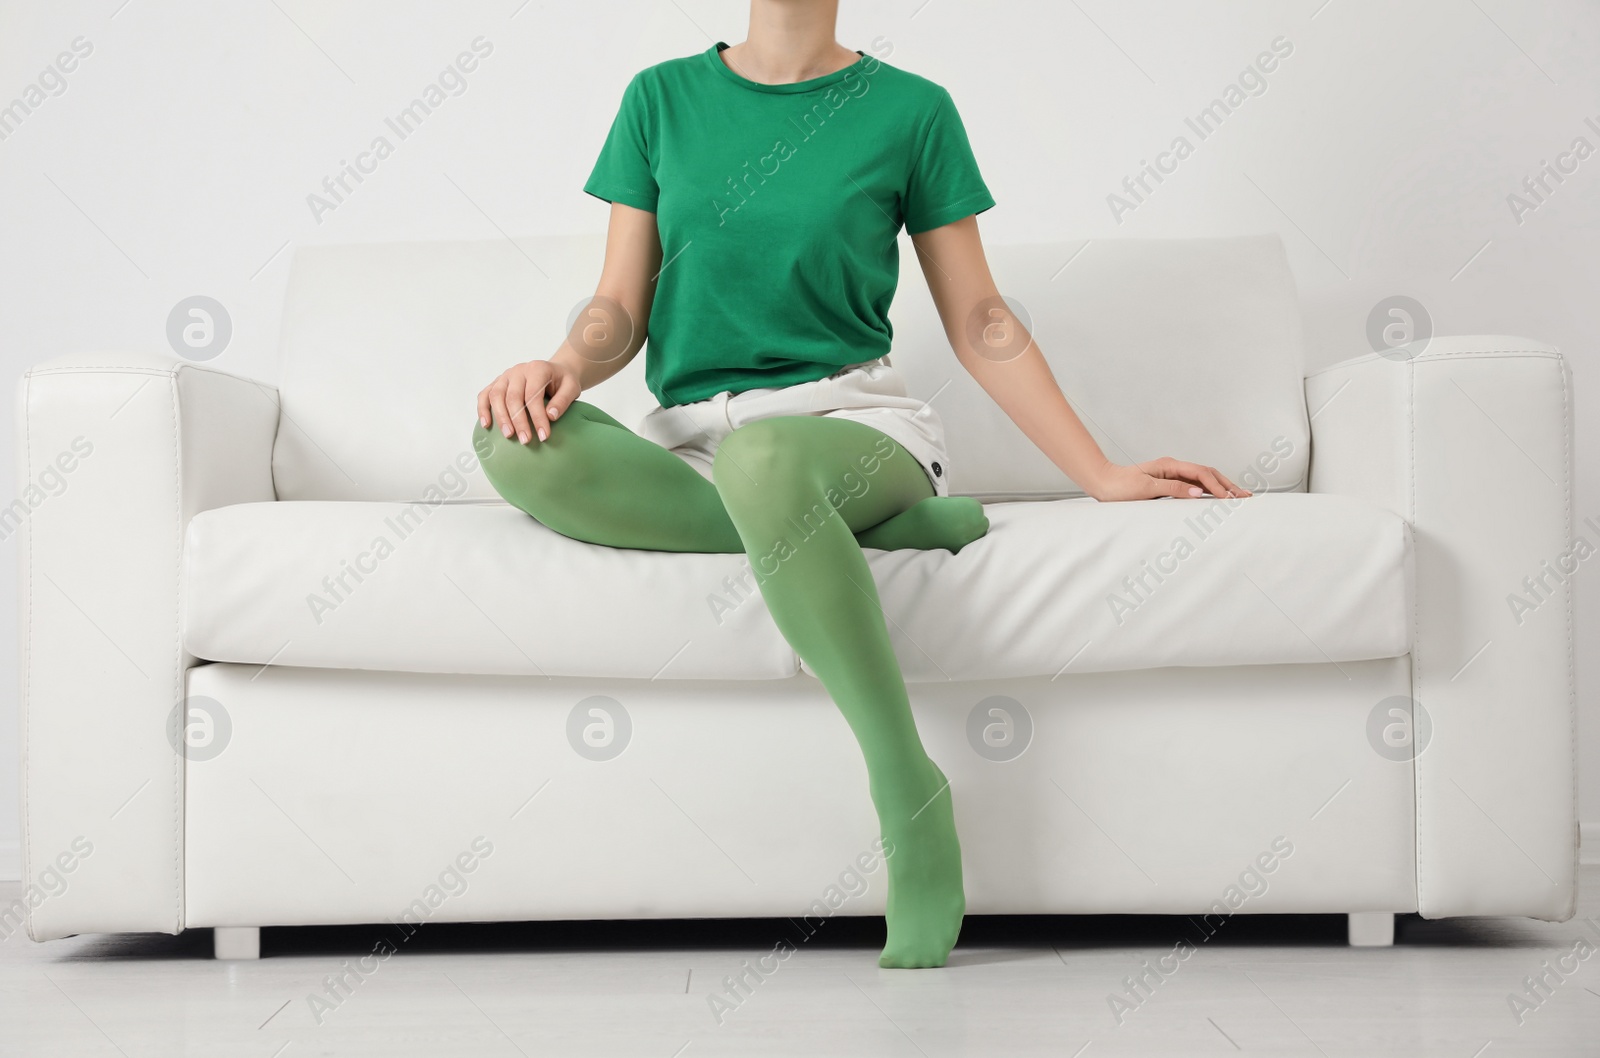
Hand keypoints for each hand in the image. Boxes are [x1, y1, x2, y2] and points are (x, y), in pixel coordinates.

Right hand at [477, 359, 581, 443]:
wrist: (555, 372)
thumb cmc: (563, 382)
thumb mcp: (571, 388)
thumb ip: (563, 400)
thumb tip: (550, 416)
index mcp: (537, 369)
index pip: (533, 395)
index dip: (537, 416)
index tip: (543, 436)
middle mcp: (518, 370)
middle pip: (513, 397)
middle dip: (518, 421)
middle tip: (525, 440)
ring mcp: (505, 376)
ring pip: (496, 396)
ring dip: (501, 417)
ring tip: (508, 435)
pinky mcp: (497, 383)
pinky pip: (484, 395)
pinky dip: (483, 409)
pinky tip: (486, 425)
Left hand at [1087, 457, 1251, 502]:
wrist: (1103, 484)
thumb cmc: (1119, 487)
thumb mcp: (1145, 489)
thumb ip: (1172, 489)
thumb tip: (1198, 491)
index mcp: (1170, 465)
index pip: (1201, 474)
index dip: (1217, 486)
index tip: (1229, 499)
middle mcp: (1174, 467)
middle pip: (1208, 473)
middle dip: (1227, 485)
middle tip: (1245, 496)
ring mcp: (1173, 474)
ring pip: (1203, 479)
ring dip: (1221, 487)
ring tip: (1238, 497)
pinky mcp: (1169, 483)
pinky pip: (1194, 485)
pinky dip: (1209, 491)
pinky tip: (1217, 498)